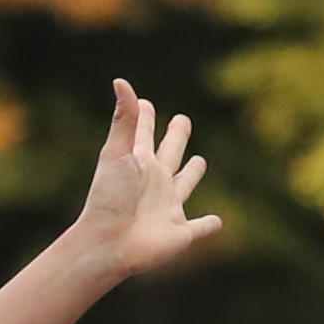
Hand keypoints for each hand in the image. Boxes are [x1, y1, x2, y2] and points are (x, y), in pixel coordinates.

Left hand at [62, 80, 221, 285]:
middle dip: (177, 137)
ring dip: (193, 174)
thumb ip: (124, 120)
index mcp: (140, 164)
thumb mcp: (117, 154)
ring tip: (200, 162)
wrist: (107, 243)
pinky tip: (217, 223)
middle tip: (182, 120)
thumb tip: (120, 80)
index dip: (146, 118)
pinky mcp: (179, 233)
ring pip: (185, 186)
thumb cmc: (107, 199)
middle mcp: (155, 183)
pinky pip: (199, 228)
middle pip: (171, 154)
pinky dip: (208, 226)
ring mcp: (168, 208)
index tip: (145, 103)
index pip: (145, 135)